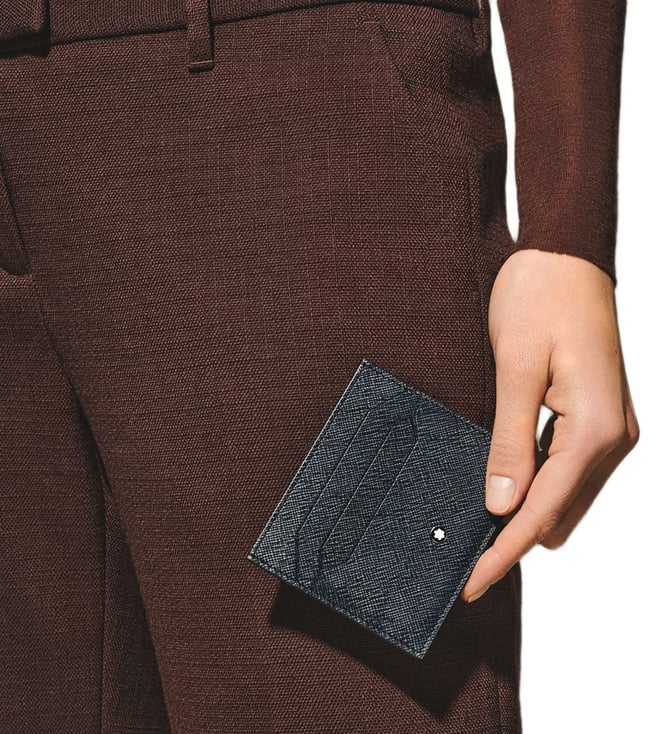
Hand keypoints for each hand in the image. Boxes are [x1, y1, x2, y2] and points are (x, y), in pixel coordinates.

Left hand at [460, 249, 639, 602]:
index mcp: (594, 429)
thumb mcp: (515, 371)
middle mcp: (611, 437)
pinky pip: (567, 470)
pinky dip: (536, 484)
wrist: (566, 254)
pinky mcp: (595, 418)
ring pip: (565, 496)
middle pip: (559, 512)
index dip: (504, 551)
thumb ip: (510, 443)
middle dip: (513, 536)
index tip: (471, 583)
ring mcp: (608, 429)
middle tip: (462, 554)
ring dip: (524, 511)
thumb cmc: (539, 298)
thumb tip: (500, 504)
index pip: (543, 510)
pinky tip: (503, 484)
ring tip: (474, 525)